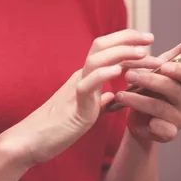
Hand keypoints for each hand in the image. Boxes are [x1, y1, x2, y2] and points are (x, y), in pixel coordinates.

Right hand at [5, 29, 156, 165]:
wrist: (30, 142)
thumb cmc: (55, 128)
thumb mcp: (83, 111)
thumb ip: (97, 100)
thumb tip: (110, 95)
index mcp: (84, 79)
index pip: (105, 50)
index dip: (126, 41)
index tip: (147, 40)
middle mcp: (80, 78)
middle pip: (101, 45)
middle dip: (128, 38)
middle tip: (151, 38)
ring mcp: (75, 90)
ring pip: (96, 60)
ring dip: (121, 53)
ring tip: (142, 53)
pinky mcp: (74, 107)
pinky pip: (87, 85)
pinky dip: (103, 75)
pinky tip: (118, 71)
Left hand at [114, 33, 180, 142]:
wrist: (138, 120)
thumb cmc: (150, 90)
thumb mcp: (160, 70)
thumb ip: (177, 54)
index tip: (164, 65)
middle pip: (174, 90)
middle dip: (150, 81)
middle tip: (129, 75)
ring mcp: (180, 119)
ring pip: (161, 107)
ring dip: (137, 100)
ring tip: (120, 94)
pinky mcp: (169, 133)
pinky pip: (163, 128)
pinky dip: (150, 122)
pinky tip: (135, 117)